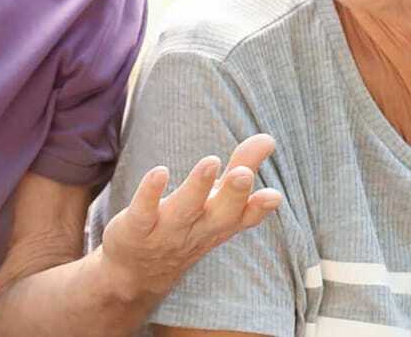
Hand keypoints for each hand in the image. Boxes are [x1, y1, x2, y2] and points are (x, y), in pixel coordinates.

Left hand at [96, 134, 284, 297]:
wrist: (137, 273)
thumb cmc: (187, 228)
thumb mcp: (216, 201)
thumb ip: (242, 167)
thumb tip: (268, 138)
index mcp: (220, 222)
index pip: (245, 217)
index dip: (259, 208)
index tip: (273, 196)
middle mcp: (198, 229)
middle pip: (220, 215)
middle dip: (233, 195)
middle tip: (243, 174)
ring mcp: (167, 231)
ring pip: (184, 210)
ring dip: (197, 188)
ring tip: (211, 162)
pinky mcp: (136, 228)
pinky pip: (143, 212)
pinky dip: (150, 193)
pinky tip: (159, 172)